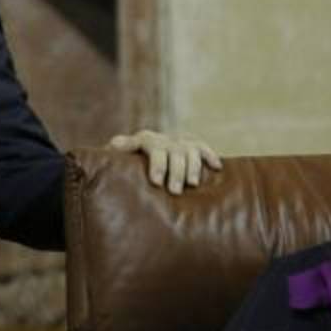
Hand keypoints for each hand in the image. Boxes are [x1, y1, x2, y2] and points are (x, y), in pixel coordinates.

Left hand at [107, 130, 222, 194]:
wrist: (149, 145)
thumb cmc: (131, 157)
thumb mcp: (121, 151)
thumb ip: (119, 148)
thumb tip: (113, 144)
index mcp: (146, 139)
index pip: (153, 148)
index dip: (156, 165)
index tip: (157, 182)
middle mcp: (166, 139)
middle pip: (174, 153)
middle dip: (175, 172)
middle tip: (175, 191)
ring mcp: (181, 141)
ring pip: (191, 152)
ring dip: (193, 168)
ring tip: (192, 184)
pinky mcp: (195, 145)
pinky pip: (205, 148)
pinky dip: (211, 156)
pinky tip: (217, 167)